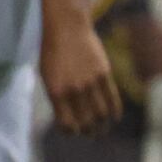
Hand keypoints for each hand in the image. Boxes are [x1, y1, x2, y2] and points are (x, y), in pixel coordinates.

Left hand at [41, 15, 122, 133]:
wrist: (66, 27)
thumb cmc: (52, 52)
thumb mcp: (47, 76)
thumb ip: (57, 97)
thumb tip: (68, 118)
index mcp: (56, 92)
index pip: (67, 125)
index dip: (70, 132)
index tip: (72, 131)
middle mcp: (74, 90)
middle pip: (86, 122)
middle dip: (87, 132)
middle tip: (89, 133)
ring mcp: (90, 82)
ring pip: (101, 115)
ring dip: (102, 126)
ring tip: (101, 129)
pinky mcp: (104, 74)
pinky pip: (113, 99)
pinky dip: (114, 112)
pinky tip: (113, 117)